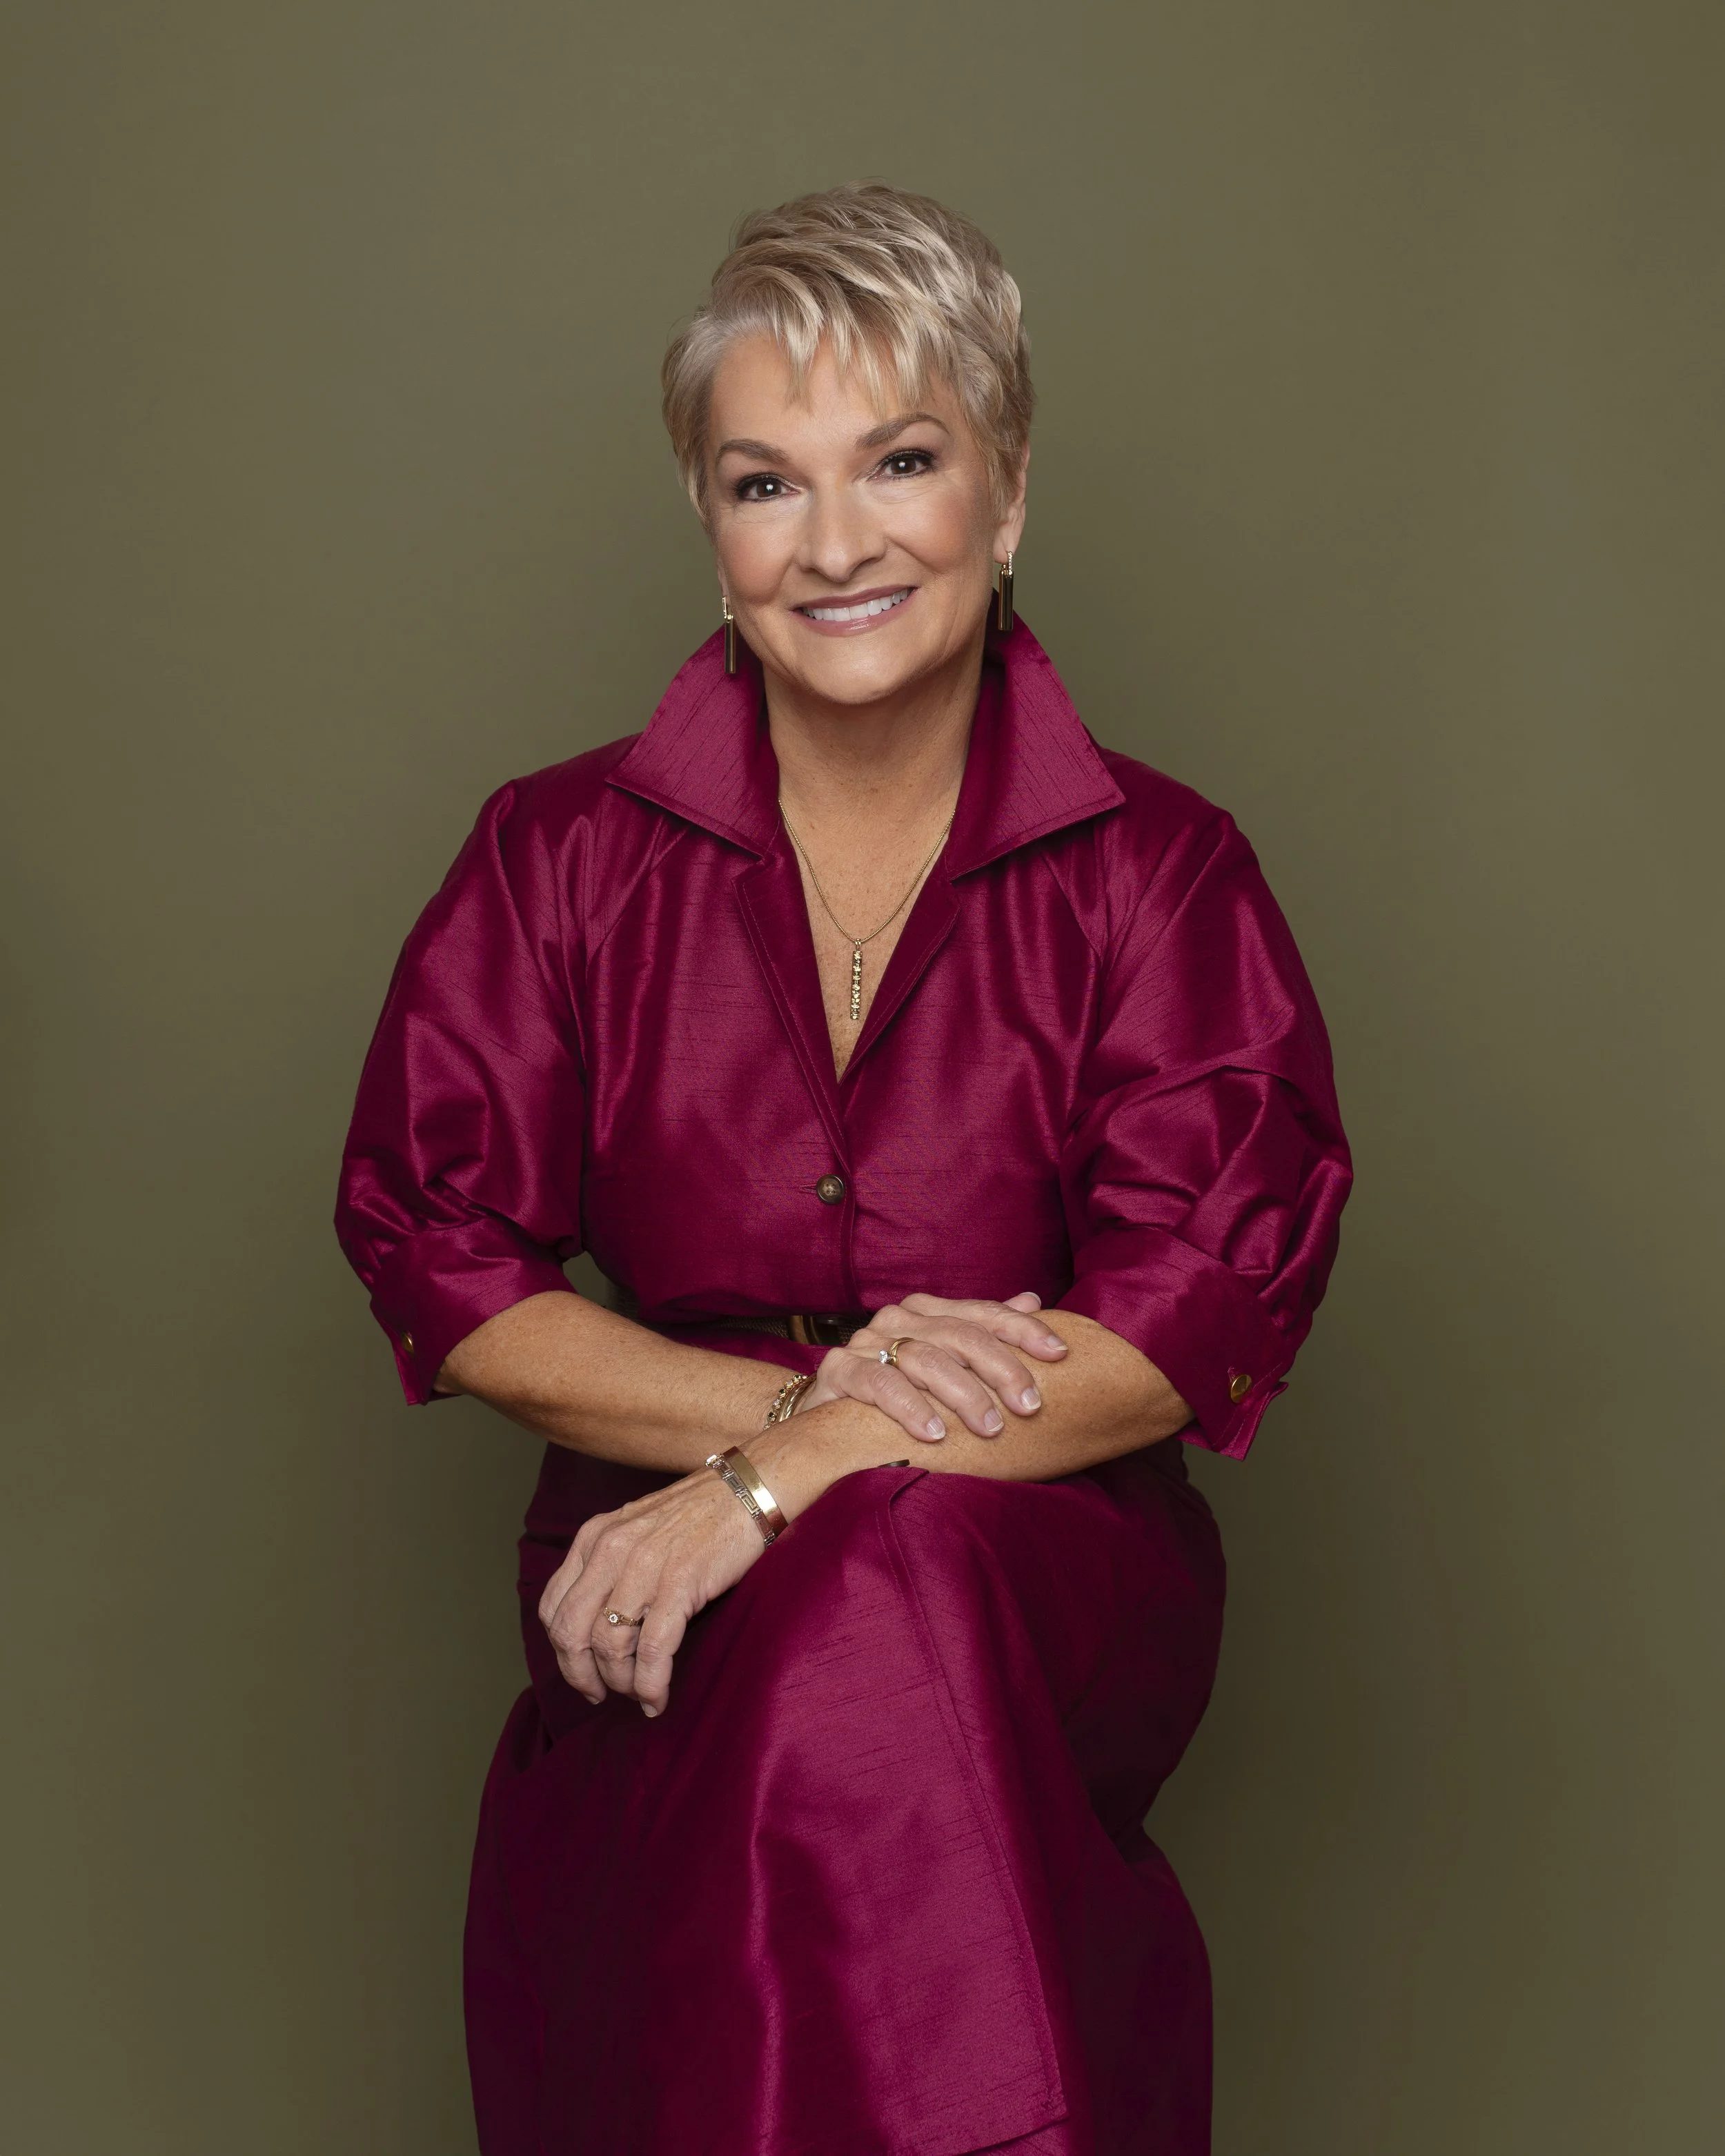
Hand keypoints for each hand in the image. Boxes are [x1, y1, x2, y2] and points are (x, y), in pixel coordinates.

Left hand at [538, 1462, 765, 1715]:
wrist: (747, 1490)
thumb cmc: (697, 1514)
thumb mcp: (635, 1528)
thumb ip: (609, 1565)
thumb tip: (597, 1623)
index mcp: (593, 1537)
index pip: (553, 1607)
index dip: (562, 1650)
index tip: (581, 1669)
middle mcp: (610, 1550)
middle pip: (570, 1631)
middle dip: (580, 1675)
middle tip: (599, 1695)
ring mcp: (643, 1567)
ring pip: (609, 1646)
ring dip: (620, 1683)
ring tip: (638, 1695)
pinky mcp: (680, 1583)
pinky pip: (651, 1650)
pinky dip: (650, 1684)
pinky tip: (656, 1699)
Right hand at [798, 1291, 1067, 1443]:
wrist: (826, 1412)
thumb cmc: (899, 1388)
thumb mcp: (946, 1361)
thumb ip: (984, 1331)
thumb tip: (1033, 1299)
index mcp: (929, 1311)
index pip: (983, 1313)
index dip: (1023, 1330)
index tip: (1060, 1353)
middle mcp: (900, 1319)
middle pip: (959, 1334)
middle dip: (1000, 1368)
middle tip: (1030, 1405)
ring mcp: (868, 1342)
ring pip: (924, 1358)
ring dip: (962, 1394)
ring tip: (991, 1427)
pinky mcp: (840, 1370)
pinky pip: (879, 1383)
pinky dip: (910, 1407)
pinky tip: (935, 1433)